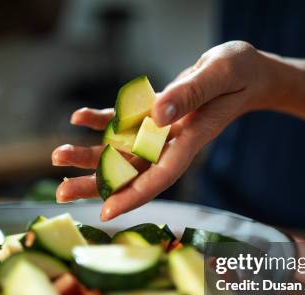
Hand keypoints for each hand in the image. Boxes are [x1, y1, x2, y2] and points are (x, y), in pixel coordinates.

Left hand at [52, 41, 286, 220]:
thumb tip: (158, 114)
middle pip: (132, 170)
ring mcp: (162, 130)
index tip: (106, 211)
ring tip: (57, 157)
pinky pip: (124, 121)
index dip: (134, 194)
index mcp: (191, 138)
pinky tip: (78, 117)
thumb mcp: (220, 75)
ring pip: (122, 150)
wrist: (247, 73)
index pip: (161, 174)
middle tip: (61, 193)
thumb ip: (191, 94)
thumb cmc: (241, 71)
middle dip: (97, 183)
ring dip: (89, 155)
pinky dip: (101, 120)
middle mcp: (172, 141)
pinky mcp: (155, 114)